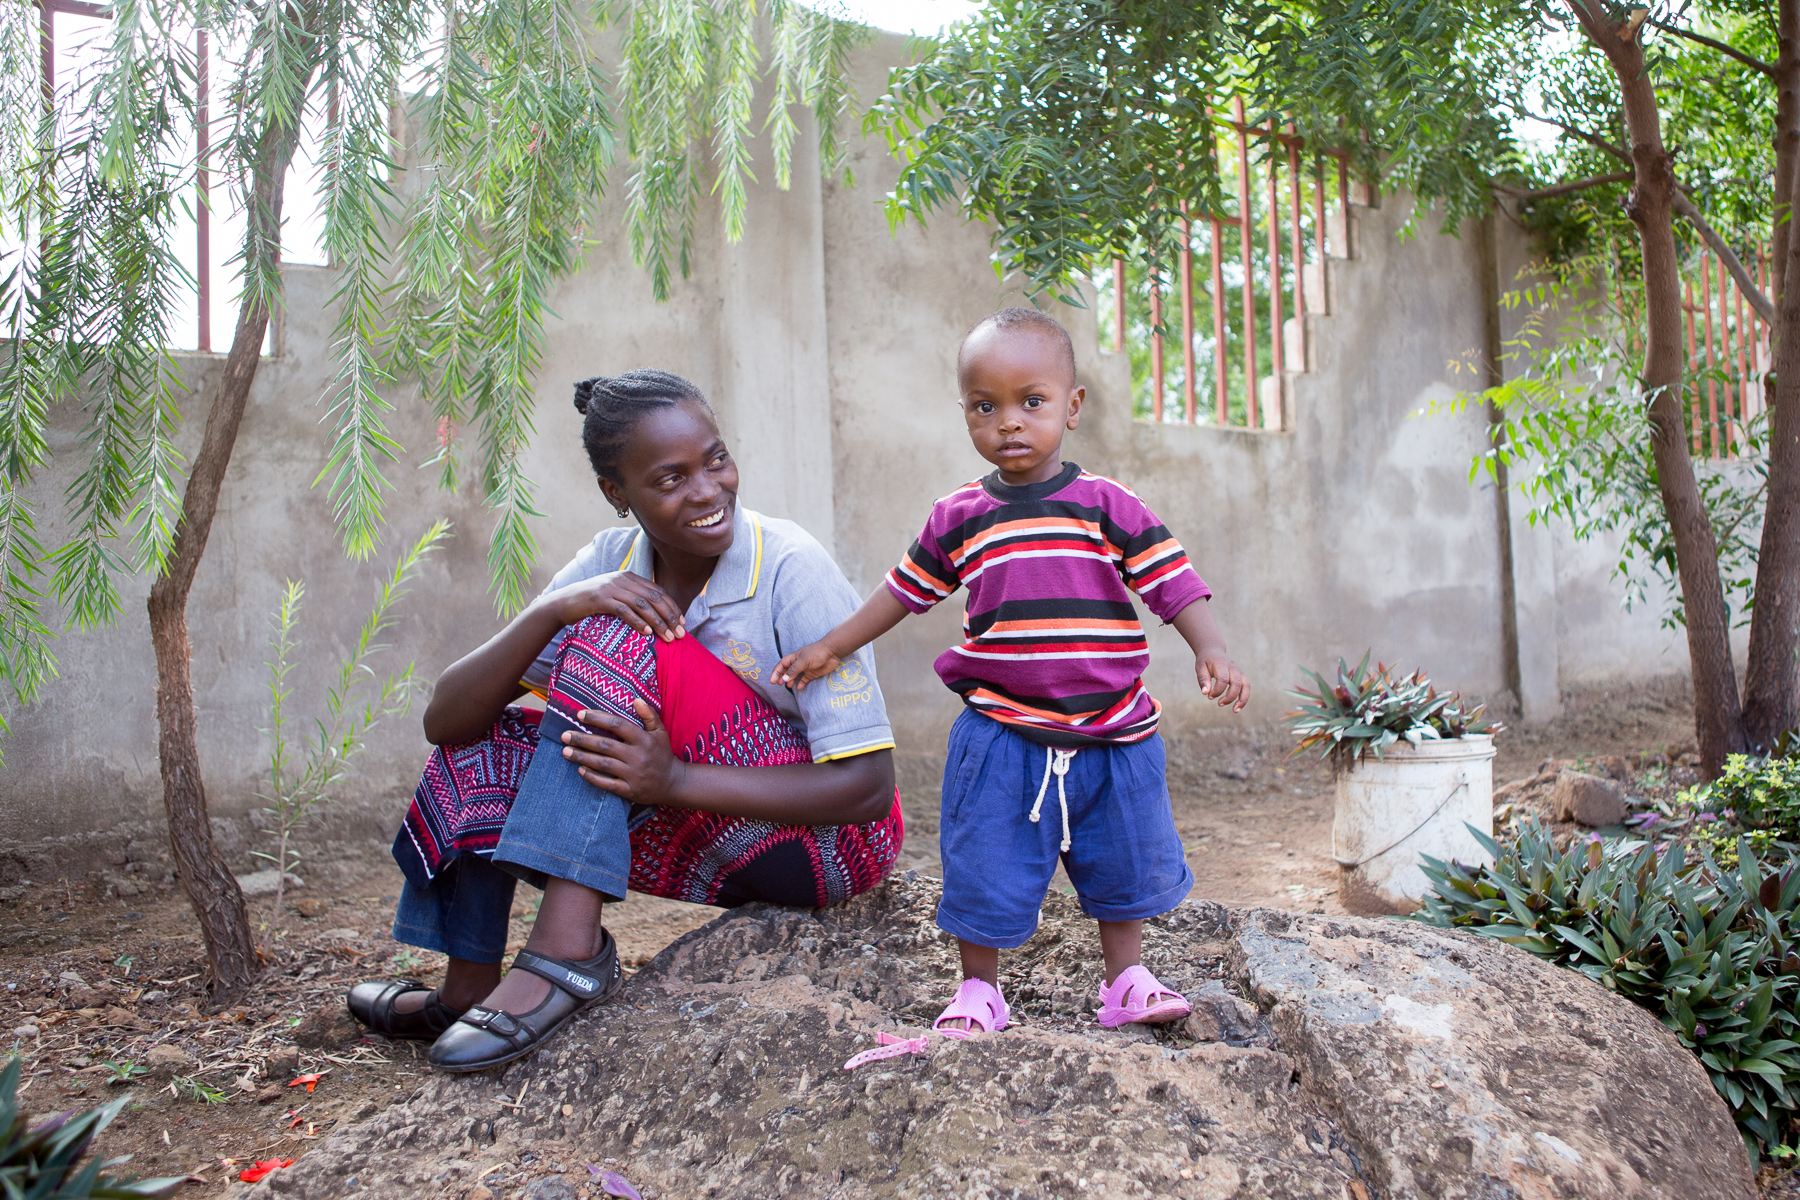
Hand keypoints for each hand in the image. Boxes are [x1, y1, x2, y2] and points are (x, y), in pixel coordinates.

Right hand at [540, 571, 684, 641]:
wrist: (563, 603)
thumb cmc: (593, 605)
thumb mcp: (616, 597)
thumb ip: (634, 600)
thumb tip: (658, 616)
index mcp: (629, 577)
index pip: (658, 591)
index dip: (673, 607)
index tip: (683, 624)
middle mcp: (622, 579)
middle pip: (654, 597)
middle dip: (670, 616)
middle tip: (680, 634)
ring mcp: (611, 587)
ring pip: (642, 604)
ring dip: (658, 622)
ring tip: (668, 637)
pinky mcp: (600, 599)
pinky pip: (624, 610)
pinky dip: (638, 622)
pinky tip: (647, 634)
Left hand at [559, 699, 686, 803]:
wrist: (673, 783)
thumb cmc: (662, 754)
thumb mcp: (660, 732)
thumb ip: (649, 715)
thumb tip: (635, 699)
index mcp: (643, 739)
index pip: (617, 724)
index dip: (597, 718)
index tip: (580, 714)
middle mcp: (637, 756)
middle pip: (605, 745)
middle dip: (583, 739)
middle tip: (564, 735)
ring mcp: (633, 774)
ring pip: (603, 764)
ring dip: (582, 757)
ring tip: (565, 751)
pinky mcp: (629, 790)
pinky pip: (607, 784)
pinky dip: (593, 777)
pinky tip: (580, 770)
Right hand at [771, 641, 841, 690]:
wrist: (832, 652)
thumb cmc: (816, 653)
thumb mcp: (803, 661)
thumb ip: (794, 670)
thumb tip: (784, 679)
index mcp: (794, 658)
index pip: (781, 665)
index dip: (776, 672)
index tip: (772, 681)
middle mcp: (798, 663)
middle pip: (787, 671)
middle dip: (781, 677)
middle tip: (779, 684)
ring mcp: (805, 668)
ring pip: (795, 676)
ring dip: (791, 681)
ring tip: (788, 686)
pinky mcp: (812, 673)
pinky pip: (804, 679)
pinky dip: (801, 684)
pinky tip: (799, 688)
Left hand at [1196, 653, 1248, 711]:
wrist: (1213, 651)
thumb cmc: (1205, 661)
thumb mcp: (1200, 668)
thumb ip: (1203, 680)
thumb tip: (1205, 693)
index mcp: (1221, 664)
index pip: (1223, 679)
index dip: (1217, 690)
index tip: (1209, 696)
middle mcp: (1233, 668)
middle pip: (1236, 684)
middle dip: (1229, 697)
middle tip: (1219, 704)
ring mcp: (1239, 672)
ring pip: (1246, 686)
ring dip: (1242, 700)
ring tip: (1235, 711)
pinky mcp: (1241, 676)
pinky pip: (1246, 687)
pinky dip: (1244, 698)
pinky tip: (1237, 707)